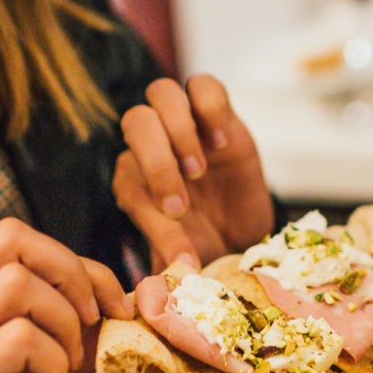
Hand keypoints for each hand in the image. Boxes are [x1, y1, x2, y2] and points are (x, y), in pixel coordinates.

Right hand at [0, 218, 132, 372]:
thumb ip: (60, 342)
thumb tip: (115, 319)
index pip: (15, 238)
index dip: (74, 261)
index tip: (107, 304)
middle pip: (15, 240)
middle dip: (73, 275)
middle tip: (93, 322)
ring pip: (18, 285)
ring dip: (62, 324)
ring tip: (64, 368)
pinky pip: (18, 340)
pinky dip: (50, 364)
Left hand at [113, 75, 275, 269]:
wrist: (243, 232)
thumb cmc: (205, 245)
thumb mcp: (184, 257)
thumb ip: (165, 263)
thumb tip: (150, 288)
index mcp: (133, 180)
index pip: (128, 177)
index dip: (151, 205)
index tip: (181, 233)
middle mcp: (152, 145)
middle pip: (136, 123)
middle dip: (158, 162)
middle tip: (185, 201)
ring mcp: (184, 122)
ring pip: (161, 94)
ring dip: (180, 132)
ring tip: (201, 169)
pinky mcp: (217, 110)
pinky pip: (203, 84)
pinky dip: (211, 108)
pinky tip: (223, 143)